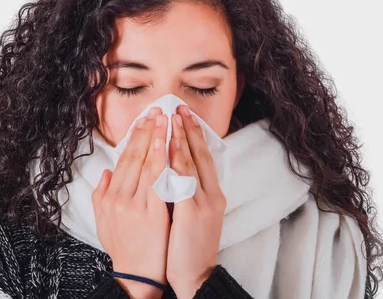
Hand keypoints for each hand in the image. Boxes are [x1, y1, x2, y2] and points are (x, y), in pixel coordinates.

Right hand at [91, 107, 170, 298]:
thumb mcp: (104, 222)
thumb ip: (102, 196)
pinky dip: (163, 160)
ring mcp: (136, 205)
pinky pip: (159, 181)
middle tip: (157, 109)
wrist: (137, 276)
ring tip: (164, 118)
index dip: (135, 137)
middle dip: (147, 131)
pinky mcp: (153, 213)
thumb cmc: (124, 249)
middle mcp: (120, 198)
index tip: (144, 119)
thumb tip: (107, 172)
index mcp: (110, 198)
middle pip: (135, 157)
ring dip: (156, 138)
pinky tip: (168, 144)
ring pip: (147, 164)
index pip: (124, 160)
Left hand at [165, 105, 226, 298]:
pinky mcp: (192, 213)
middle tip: (180, 108)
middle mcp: (211, 195)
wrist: (198, 275)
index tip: (185, 116)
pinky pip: (183, 182)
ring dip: (183, 139)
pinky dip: (176, 162)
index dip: (194, 136)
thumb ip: (187, 192)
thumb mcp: (194, 216)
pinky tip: (169, 147)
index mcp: (212, 195)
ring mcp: (203, 203)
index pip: (203, 158)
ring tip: (175, 118)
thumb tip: (175, 172)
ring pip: (192, 164)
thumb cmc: (191, 246)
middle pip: (200, 155)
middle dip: (190, 130)